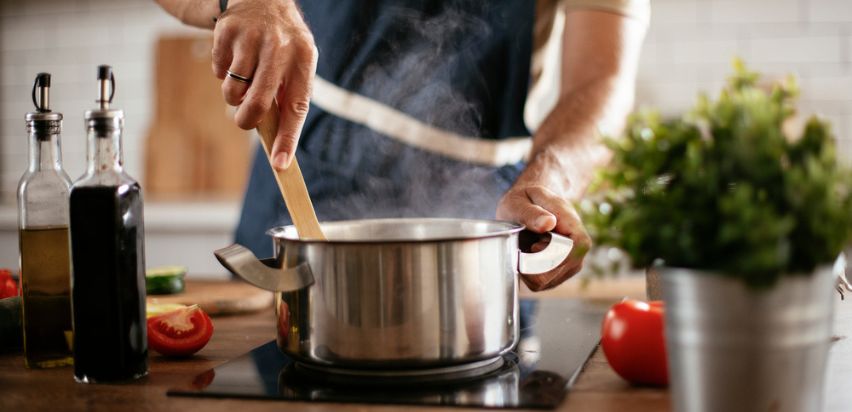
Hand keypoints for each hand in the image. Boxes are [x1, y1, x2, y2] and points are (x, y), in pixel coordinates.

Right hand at [212, 0, 317, 169]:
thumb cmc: (283, 46)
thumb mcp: (296, 64)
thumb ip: (286, 97)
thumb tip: (274, 142)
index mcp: (304, 60)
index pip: (296, 108)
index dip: (287, 139)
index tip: (280, 165)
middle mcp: (280, 48)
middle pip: (257, 103)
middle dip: (247, 120)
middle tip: (244, 121)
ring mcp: (252, 38)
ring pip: (233, 91)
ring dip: (234, 95)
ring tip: (244, 78)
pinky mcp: (226, 32)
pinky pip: (218, 72)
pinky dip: (222, 73)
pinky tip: (234, 57)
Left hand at [496, 151, 591, 290]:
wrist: (531, 205)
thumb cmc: (526, 200)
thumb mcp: (521, 200)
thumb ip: (532, 212)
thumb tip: (548, 223)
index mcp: (576, 232)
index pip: (569, 255)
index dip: (545, 256)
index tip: (533, 244)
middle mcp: (578, 253)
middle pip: (551, 275)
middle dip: (530, 263)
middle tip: (526, 242)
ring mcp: (570, 267)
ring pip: (543, 283)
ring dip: (527, 266)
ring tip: (529, 245)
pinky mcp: (558, 276)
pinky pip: (538, 284)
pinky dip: (527, 271)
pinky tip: (528, 254)